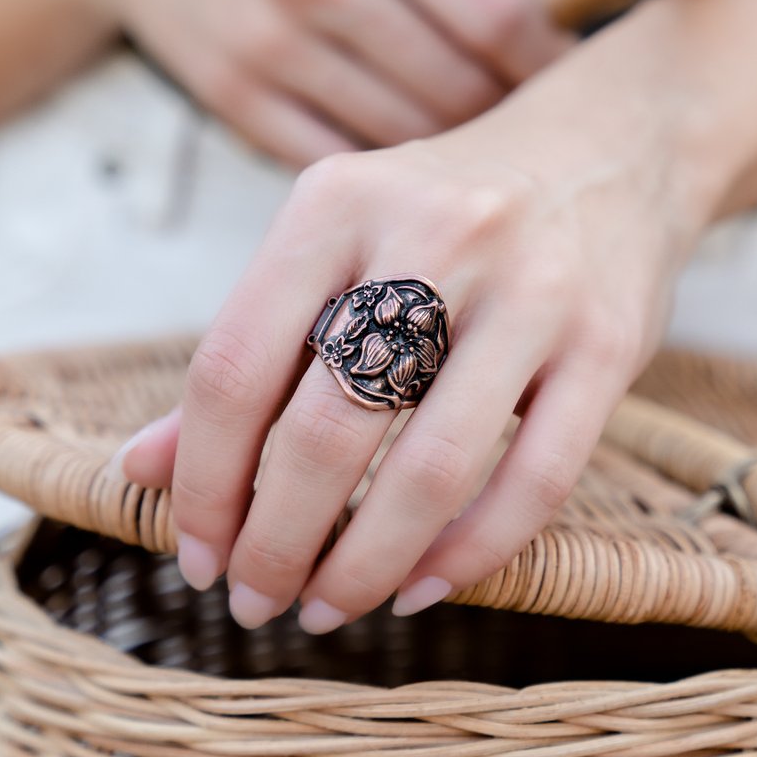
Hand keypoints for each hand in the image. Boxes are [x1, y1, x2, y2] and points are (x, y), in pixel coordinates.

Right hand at [73, 0, 569, 166]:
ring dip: (455, 158)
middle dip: (512, 122)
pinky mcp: (240, 105)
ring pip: (406, 138)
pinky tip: (411, 172)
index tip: (576, 89)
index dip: (552, 66)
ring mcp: (272, 51)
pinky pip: (343, 165)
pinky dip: (386, 176)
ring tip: (483, 157)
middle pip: (459, 89)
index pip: (497, 18)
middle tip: (538, 136)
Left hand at [122, 10, 722, 631]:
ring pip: (432, 468)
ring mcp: (534, 289)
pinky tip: (425, 588)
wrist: (610, 147)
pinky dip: (473, 554)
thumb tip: (147, 468)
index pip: (236, 367)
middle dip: (275, 544)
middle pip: (326, 429)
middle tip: (256, 601)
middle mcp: (435, 234)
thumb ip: (251, 348)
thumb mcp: (336, 242)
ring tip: (329, 608)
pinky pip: (537, 478)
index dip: (203, 481)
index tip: (195, 552)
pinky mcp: (609, 341)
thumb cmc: (449, 210)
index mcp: (339, 202)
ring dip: (365, 565)